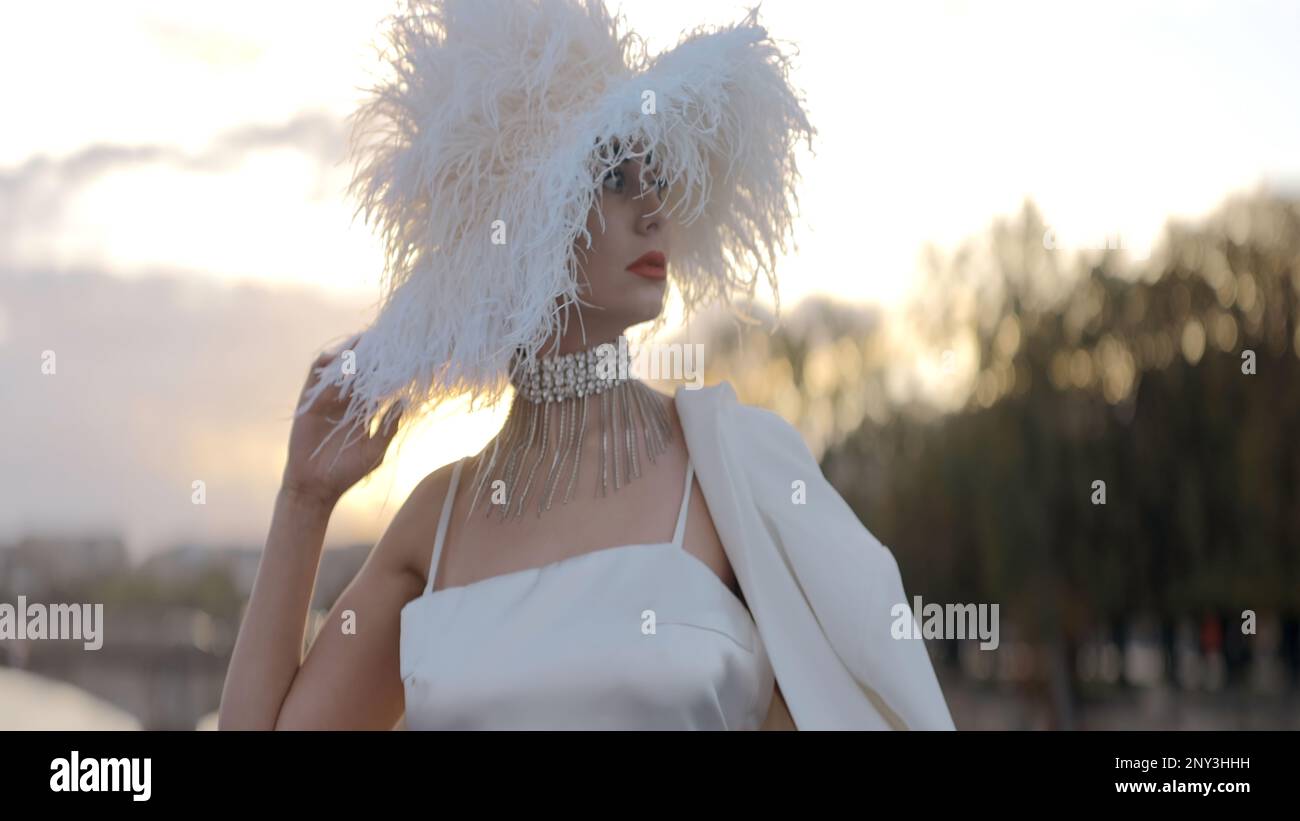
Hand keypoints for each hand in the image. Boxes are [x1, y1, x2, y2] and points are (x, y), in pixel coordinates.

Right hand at [281, 332, 403, 505]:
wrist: (316, 488)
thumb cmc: (348, 472)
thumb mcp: (376, 449)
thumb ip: (389, 425)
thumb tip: (406, 401)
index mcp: (363, 411)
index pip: (377, 382)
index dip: (387, 369)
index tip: (403, 354)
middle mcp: (345, 402)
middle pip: (358, 370)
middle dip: (370, 354)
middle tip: (385, 336)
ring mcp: (326, 401)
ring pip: (337, 369)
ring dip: (349, 355)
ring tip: (364, 342)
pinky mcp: (308, 404)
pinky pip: (316, 379)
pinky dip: (327, 367)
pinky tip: (341, 359)